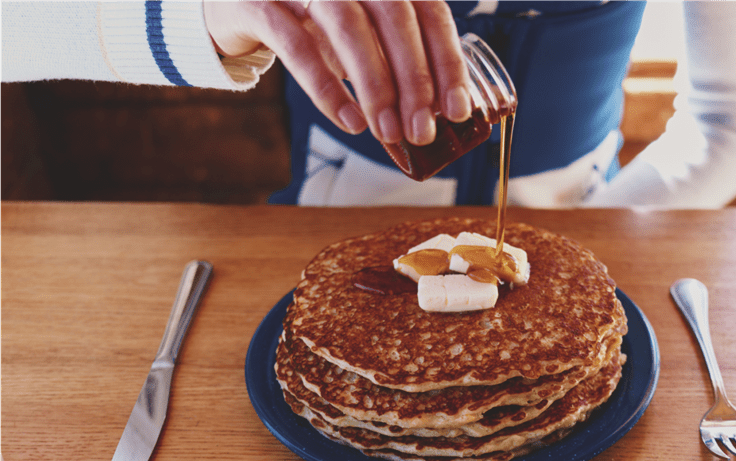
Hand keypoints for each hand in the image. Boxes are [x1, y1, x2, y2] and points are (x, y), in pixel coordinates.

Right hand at [203, 0, 472, 145]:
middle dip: (415, 79)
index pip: (428, 11)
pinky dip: (326, 86)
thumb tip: (432, 117)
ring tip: (389, 132)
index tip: (458, 110)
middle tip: (423, 131)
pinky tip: (348, 120)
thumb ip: (394, 66)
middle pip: (394, 16)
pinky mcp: (260, 2)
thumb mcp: (361, 38)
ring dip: (375, 85)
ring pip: (349, 26)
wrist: (237, 3)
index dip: (447, 61)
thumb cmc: (311, 24)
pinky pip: (296, 44)